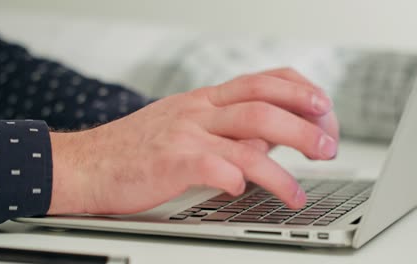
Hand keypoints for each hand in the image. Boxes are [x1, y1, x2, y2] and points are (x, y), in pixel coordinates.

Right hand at [47, 68, 338, 214]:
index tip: (324, 108)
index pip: (264, 80)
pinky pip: (214, 167)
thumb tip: (274, 139)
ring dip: (282, 167)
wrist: (88, 162)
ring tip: (299, 191)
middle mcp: (200, 110)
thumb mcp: (187, 123)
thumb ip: (229, 127)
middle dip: (303, 124)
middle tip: (328, 145)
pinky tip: (243, 193)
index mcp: (206, 99)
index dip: (300, 90)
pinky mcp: (170, 162)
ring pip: (247, 139)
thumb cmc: (139, 147)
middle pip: (263, 106)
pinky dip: (236, 179)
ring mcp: (185, 134)